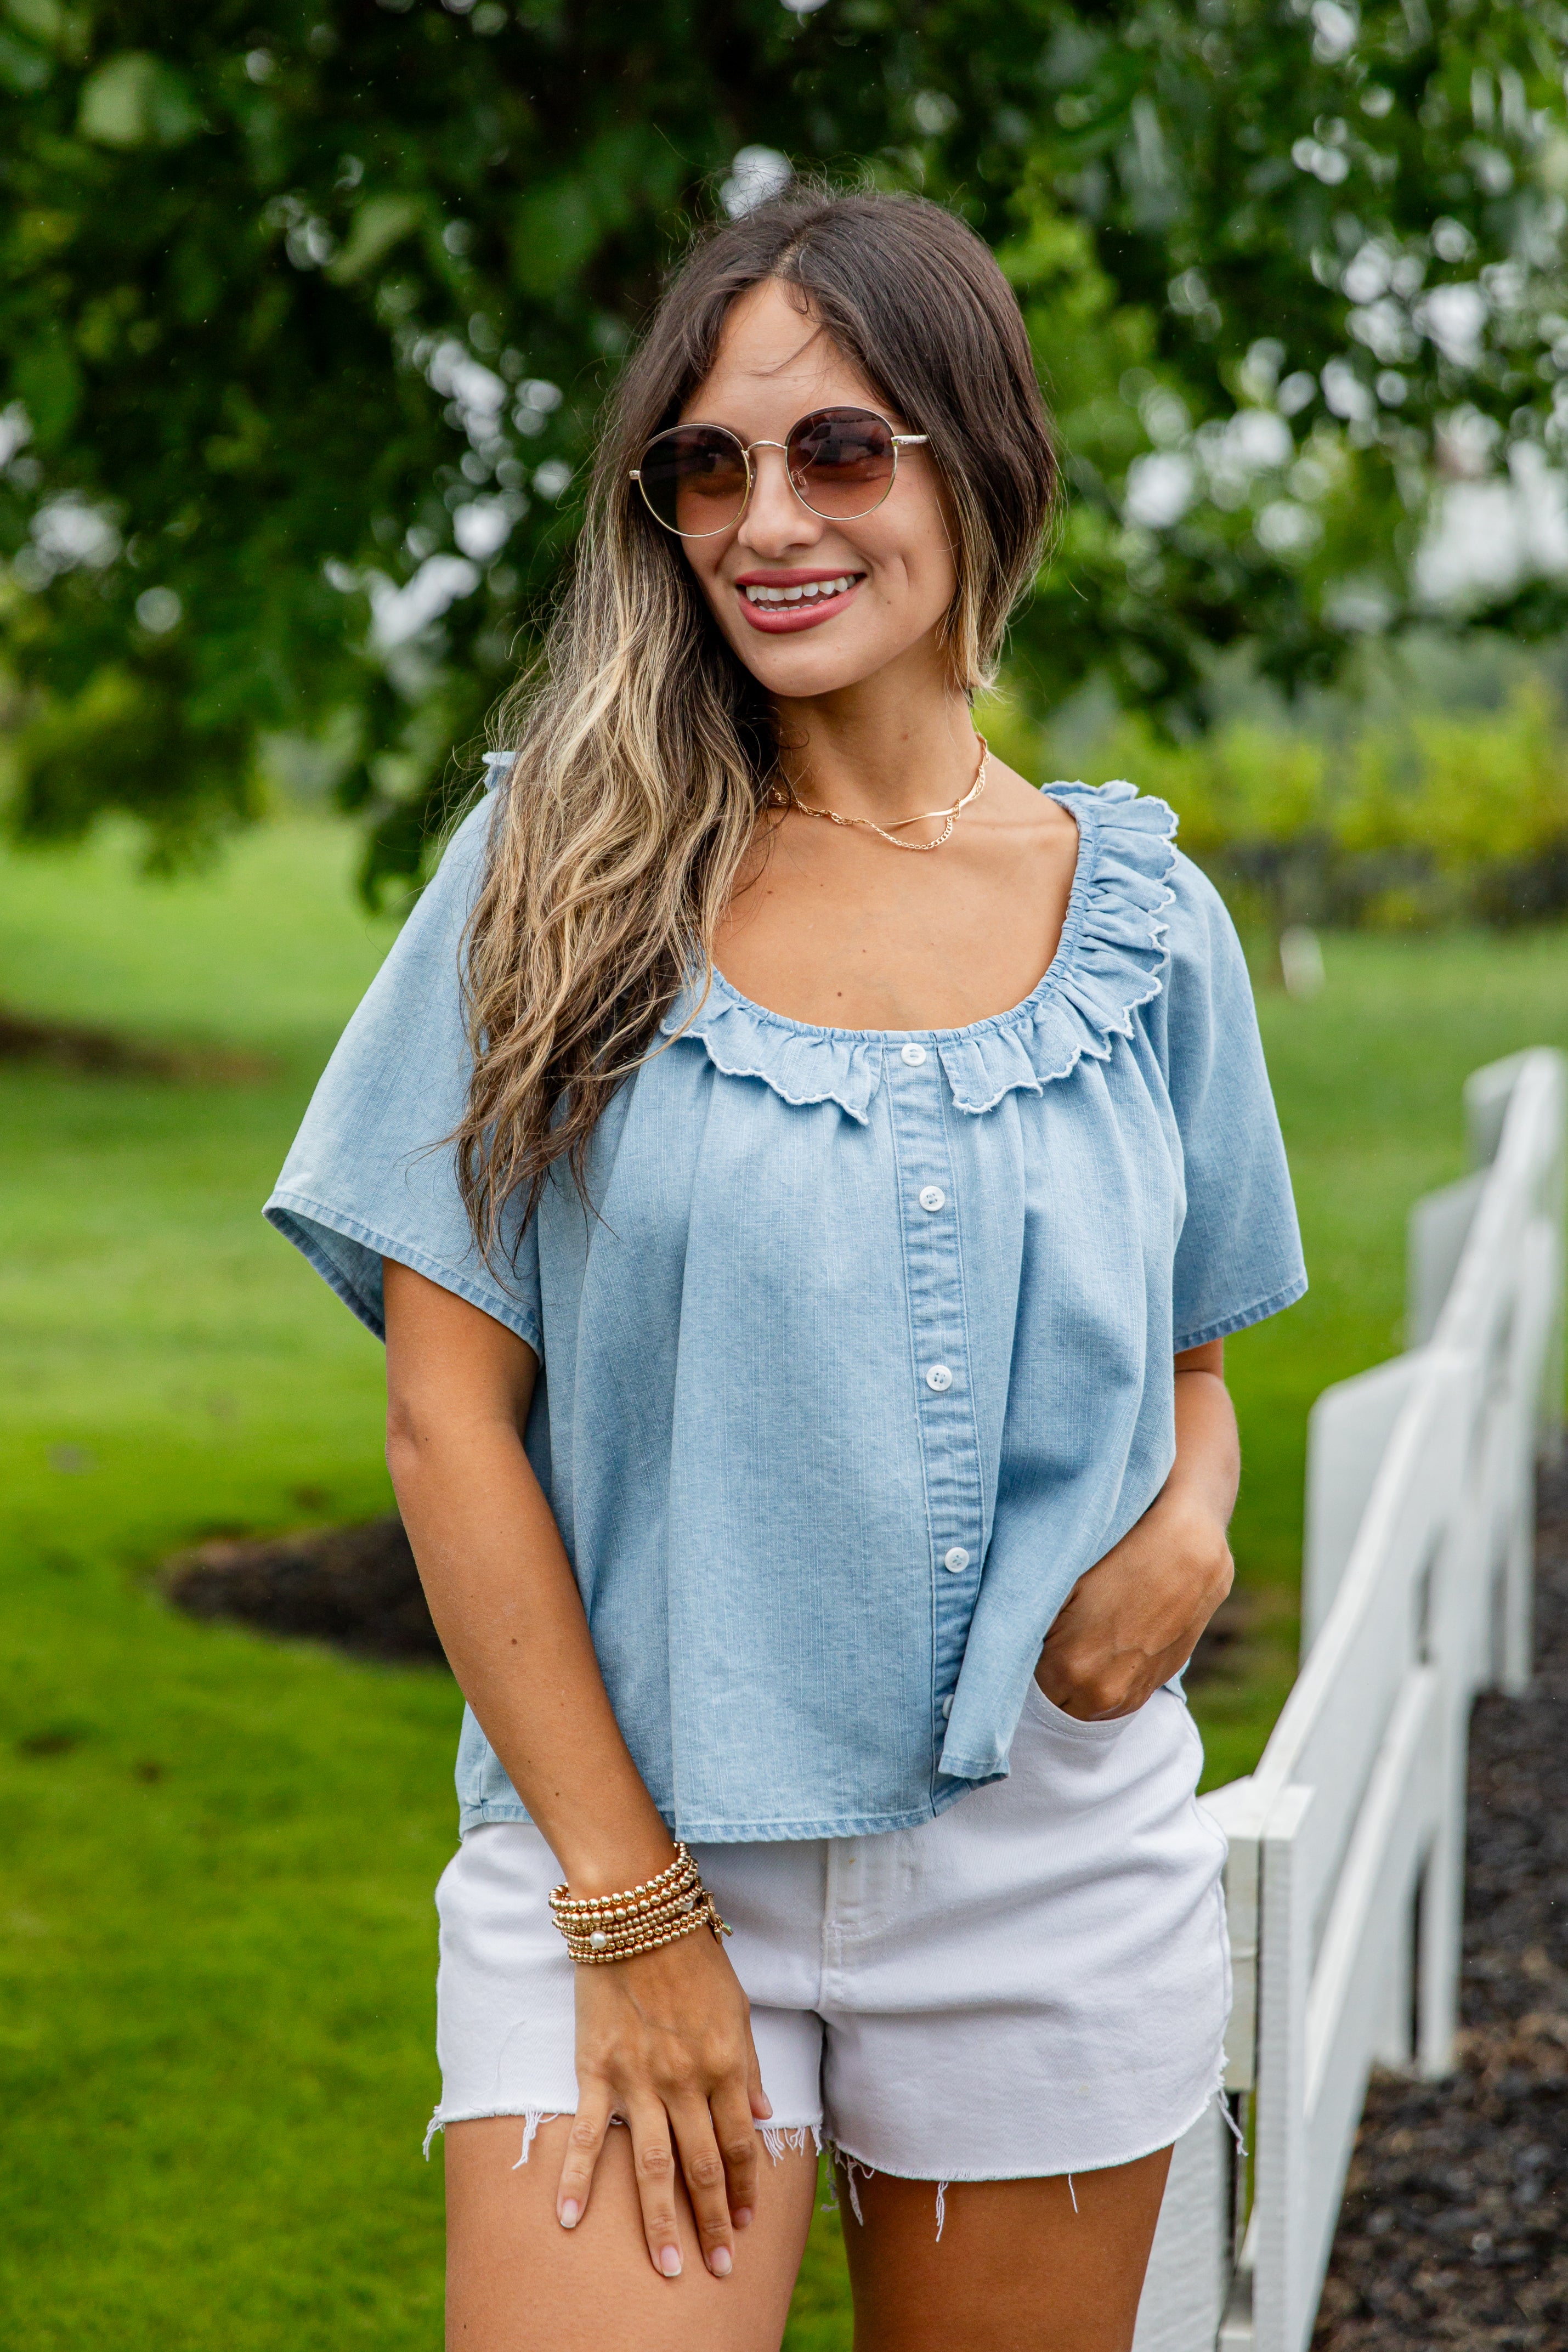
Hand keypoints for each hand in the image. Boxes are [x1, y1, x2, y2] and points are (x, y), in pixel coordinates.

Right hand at [556, 1924, 771, 2280]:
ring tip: (669, 2268)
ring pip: (654, 2166)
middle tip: (718, 2269)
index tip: (749, 2225)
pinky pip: (589, 2136)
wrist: (635, 1912)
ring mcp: (639, 2080)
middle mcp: (685, 2080)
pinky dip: (578, 2180)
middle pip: (703, 2167)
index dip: (746, 2188)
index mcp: (724, 2064)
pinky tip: (569, 2220)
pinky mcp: (596, 2071)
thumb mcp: (736, 2007)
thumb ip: (747, 2066)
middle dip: (714, 2223)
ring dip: (661, 2223)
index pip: (741, 2143)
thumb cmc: (691, 1955)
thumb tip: (764, 2116)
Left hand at [1035, 1490, 1233, 1721]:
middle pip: (1054, 1700)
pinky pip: (1115, 1701)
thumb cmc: (1120, 1559)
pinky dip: (1104, 1682)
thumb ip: (1032, 1622)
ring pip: (1086, 1705)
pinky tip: (1104, 1649)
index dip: (1020, 1661)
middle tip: (1047, 1642)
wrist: (1189, 1554)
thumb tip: (1008, 1642)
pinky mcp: (1154, 1686)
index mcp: (1067, 1667)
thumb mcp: (1062, 1586)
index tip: (1020, 1643)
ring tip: (1079, 1643)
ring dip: (1076, 1685)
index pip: (1022, 1686)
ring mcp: (1131, 1693)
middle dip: (1047, 1676)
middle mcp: (1099, 1692)